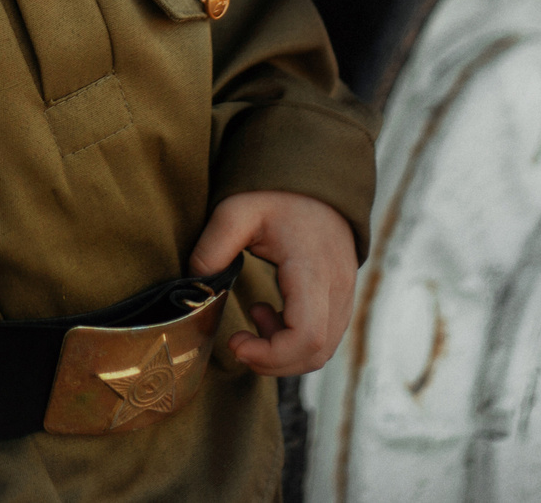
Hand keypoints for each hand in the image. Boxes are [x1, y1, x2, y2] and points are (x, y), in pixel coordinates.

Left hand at [188, 191, 357, 375]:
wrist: (316, 179)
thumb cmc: (277, 194)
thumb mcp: (236, 210)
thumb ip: (213, 247)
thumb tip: (196, 286)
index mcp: (312, 269)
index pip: (306, 336)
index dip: (270, 354)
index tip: (236, 342)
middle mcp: (337, 287)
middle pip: (316, 352)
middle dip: (272, 361)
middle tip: (239, 343)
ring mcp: (345, 294)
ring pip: (322, 350)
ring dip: (283, 352)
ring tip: (255, 319)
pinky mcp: (342, 297)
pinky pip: (325, 337)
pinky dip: (295, 341)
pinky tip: (270, 314)